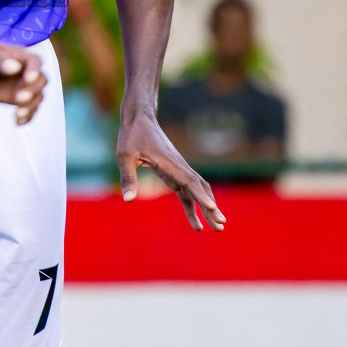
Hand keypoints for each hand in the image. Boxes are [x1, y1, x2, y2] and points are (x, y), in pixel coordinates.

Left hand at [0, 44, 46, 124]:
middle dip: (33, 90)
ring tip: (17, 114)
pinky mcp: (22, 100)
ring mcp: (26, 87)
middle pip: (41, 81)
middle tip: (19, 98)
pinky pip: (30, 110)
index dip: (34, 70)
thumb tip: (15, 68)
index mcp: (23, 56)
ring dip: (30, 107)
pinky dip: (27, 117)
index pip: (35, 61)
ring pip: (37, 97)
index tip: (28, 80)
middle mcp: (29, 71)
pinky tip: (18, 123)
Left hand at [117, 109, 224, 231]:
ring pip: (196, 191)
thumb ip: (128, 177)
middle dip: (211, 208)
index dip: (201, 195)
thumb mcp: (125, 155)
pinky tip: (197, 221)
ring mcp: (178, 169)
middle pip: (199, 188)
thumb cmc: (132, 135)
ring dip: (207, 208)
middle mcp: (178, 166)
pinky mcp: (173, 172)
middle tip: (221, 226)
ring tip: (217, 228)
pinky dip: (193, 205)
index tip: (212, 208)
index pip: (189, 181)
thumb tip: (128, 200)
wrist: (140, 118)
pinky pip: (187, 191)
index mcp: (169, 162)